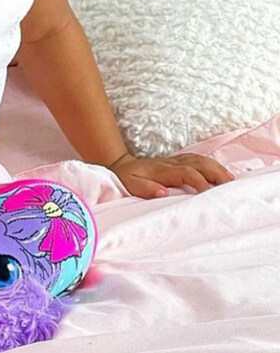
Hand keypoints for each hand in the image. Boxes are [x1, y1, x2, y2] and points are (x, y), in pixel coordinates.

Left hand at [108, 151, 234, 199]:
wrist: (121, 165)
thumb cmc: (126, 178)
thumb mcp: (130, 185)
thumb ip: (145, 188)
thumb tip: (163, 192)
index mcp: (161, 170)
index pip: (185, 173)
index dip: (199, 181)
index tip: (208, 193)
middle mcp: (171, 162)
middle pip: (198, 163)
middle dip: (216, 173)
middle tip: (230, 186)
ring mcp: (176, 160)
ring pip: (200, 160)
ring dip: (217, 168)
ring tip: (231, 180)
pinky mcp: (178, 161)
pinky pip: (198, 159)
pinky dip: (212, 165)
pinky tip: (221, 172)